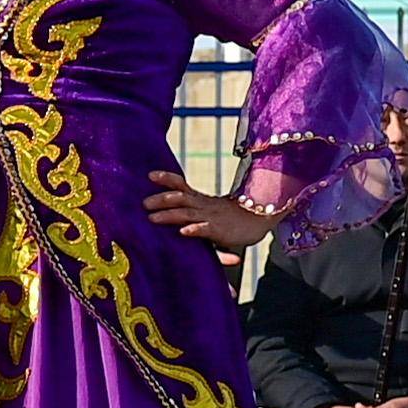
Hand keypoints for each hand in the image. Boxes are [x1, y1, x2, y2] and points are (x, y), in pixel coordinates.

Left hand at [144, 175, 274, 254]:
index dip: (167, 179)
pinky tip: (183, 231)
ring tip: (152, 217)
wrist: (263, 219)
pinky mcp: (220, 231)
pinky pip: (206, 229)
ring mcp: (212, 217)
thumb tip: (177, 215)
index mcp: (202, 200)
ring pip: (188, 213)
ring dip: (169, 214)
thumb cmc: (236, 219)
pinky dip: (195, 229)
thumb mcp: (215, 213)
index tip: (150, 175)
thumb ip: (196, 214)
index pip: (182, 185)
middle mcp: (204, 206)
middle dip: (161, 199)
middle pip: (180, 197)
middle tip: (144, 203)